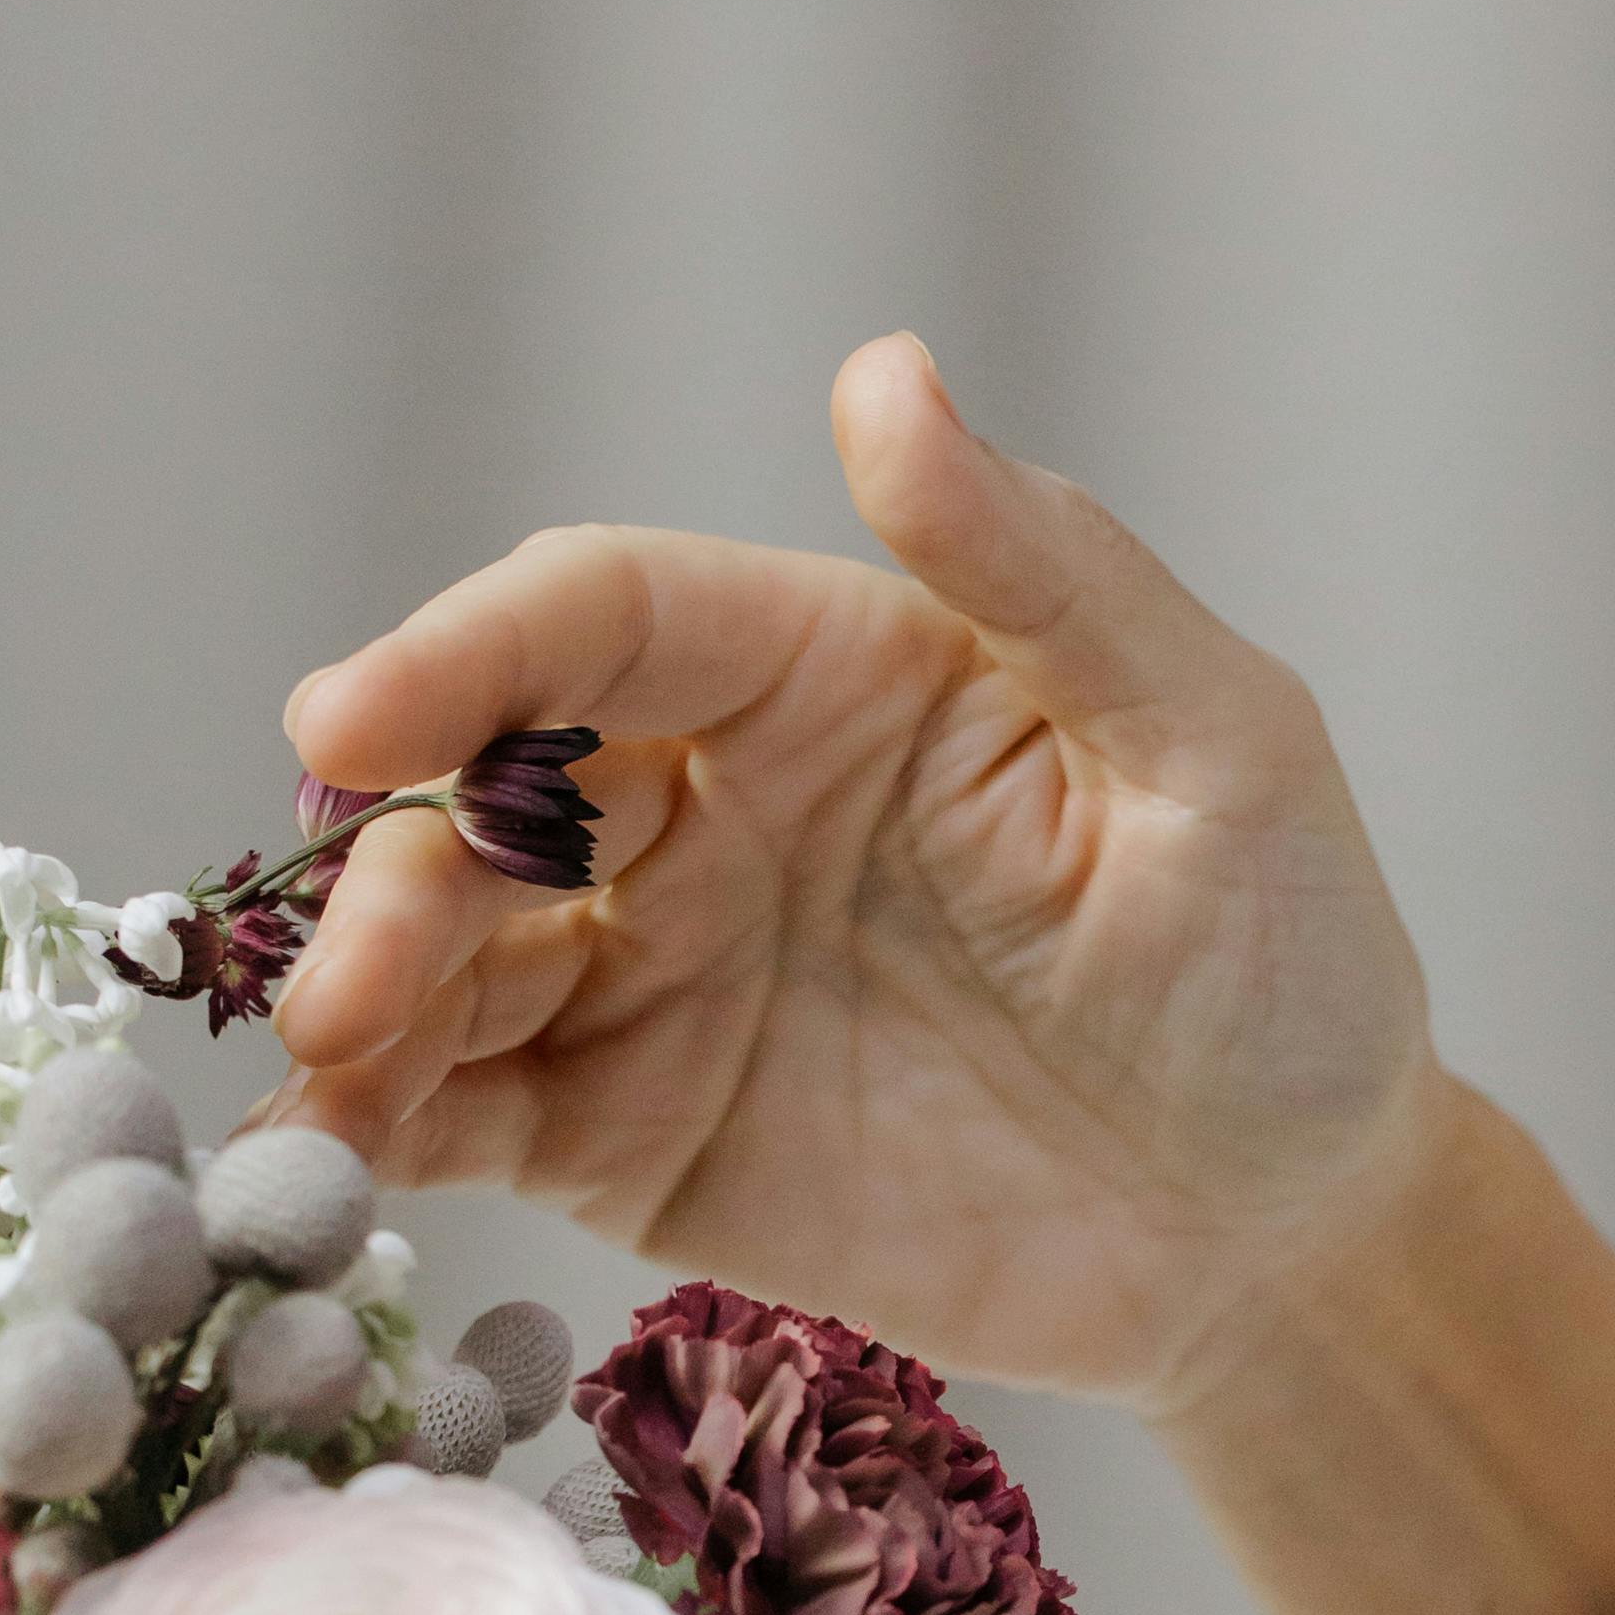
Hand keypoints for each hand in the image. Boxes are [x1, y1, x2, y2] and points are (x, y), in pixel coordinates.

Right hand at [271, 336, 1435, 1410]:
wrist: (1286, 1234)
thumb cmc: (1283, 969)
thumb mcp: (1211, 746)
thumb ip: (1047, 572)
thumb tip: (886, 380)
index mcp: (823, 675)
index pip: (599, 624)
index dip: (463, 659)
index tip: (354, 722)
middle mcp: (710, 813)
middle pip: (485, 800)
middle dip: (395, 876)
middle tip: (348, 982)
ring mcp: (665, 983)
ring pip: (454, 964)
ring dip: (364, 1010)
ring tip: (328, 1084)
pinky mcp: (644, 1145)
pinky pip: (478, 1120)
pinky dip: (387, 1136)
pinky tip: (330, 1163)